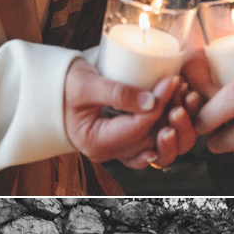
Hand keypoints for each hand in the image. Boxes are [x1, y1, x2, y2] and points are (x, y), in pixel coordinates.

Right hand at [64, 60, 199, 171]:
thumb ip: (116, 93)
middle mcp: (109, 152)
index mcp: (96, 142)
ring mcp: (118, 150)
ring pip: (156, 144)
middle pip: (151, 139)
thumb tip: (150, 102)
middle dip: (171, 112)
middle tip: (181, 86)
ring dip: (174, 123)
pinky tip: (177, 108)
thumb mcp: (85, 84)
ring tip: (182, 96)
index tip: (171, 80)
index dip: (159, 105)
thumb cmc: (63, 85)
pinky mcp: (125, 141)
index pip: (138, 128)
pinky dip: (167, 127)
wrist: (51, 91)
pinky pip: (152, 141)